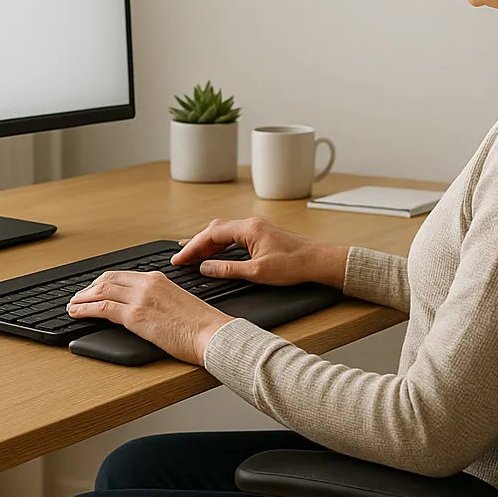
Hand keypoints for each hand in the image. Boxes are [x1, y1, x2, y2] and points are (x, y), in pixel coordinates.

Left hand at [67, 271, 233, 364]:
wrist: (213, 334)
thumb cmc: (203, 326)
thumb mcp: (180, 303)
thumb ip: (161, 301)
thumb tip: (147, 310)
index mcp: (159, 279)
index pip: (123, 275)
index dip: (103, 282)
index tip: (94, 288)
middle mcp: (147, 284)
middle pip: (108, 280)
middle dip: (89, 288)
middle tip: (78, 296)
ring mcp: (140, 298)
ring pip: (101, 292)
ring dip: (82, 298)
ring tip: (72, 305)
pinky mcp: (135, 315)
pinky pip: (102, 308)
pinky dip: (85, 309)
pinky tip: (76, 313)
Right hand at [171, 217, 347, 287]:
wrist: (318, 262)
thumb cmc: (294, 266)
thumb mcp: (257, 272)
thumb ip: (228, 269)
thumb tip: (206, 268)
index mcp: (249, 229)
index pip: (211, 235)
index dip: (192, 247)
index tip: (179, 259)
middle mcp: (252, 224)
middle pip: (215, 230)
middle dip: (196, 244)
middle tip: (182, 259)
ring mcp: (257, 228)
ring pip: (224, 232)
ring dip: (208, 244)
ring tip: (193, 256)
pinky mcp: (262, 234)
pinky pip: (234, 236)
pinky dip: (220, 245)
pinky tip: (215, 254)